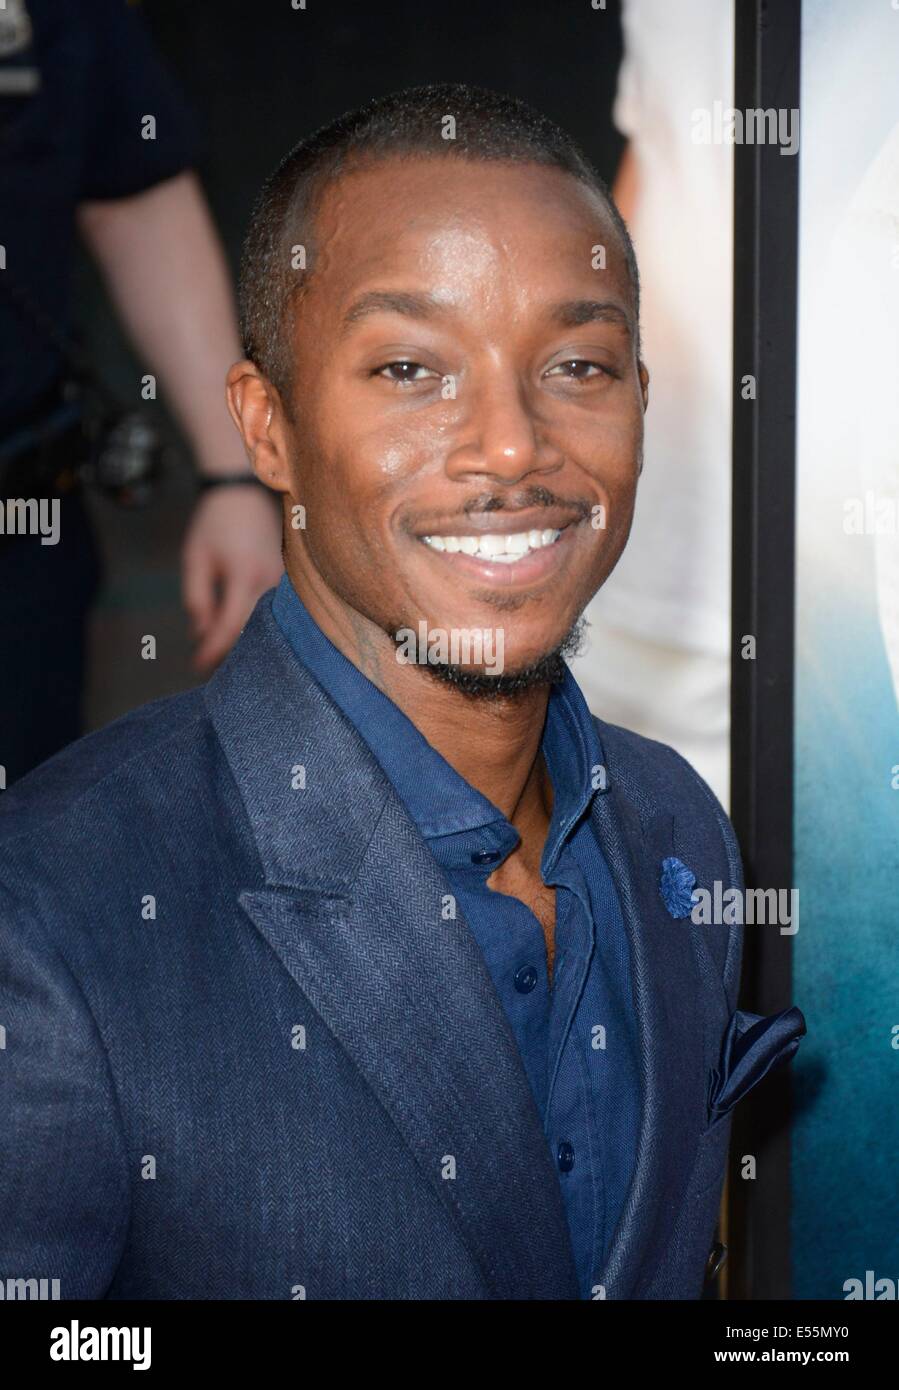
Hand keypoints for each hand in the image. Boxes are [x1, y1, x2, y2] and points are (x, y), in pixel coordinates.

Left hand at [182, 483, 282, 671]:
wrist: (242, 494)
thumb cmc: (214, 524)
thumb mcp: (195, 559)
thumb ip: (197, 598)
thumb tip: (201, 633)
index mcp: (245, 574)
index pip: (231, 624)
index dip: (214, 648)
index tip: (197, 666)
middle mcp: (270, 581)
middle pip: (252, 630)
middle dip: (228, 650)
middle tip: (206, 665)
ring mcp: (283, 581)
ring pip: (264, 623)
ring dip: (242, 639)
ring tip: (220, 651)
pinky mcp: (287, 581)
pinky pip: (272, 611)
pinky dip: (254, 624)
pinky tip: (238, 631)